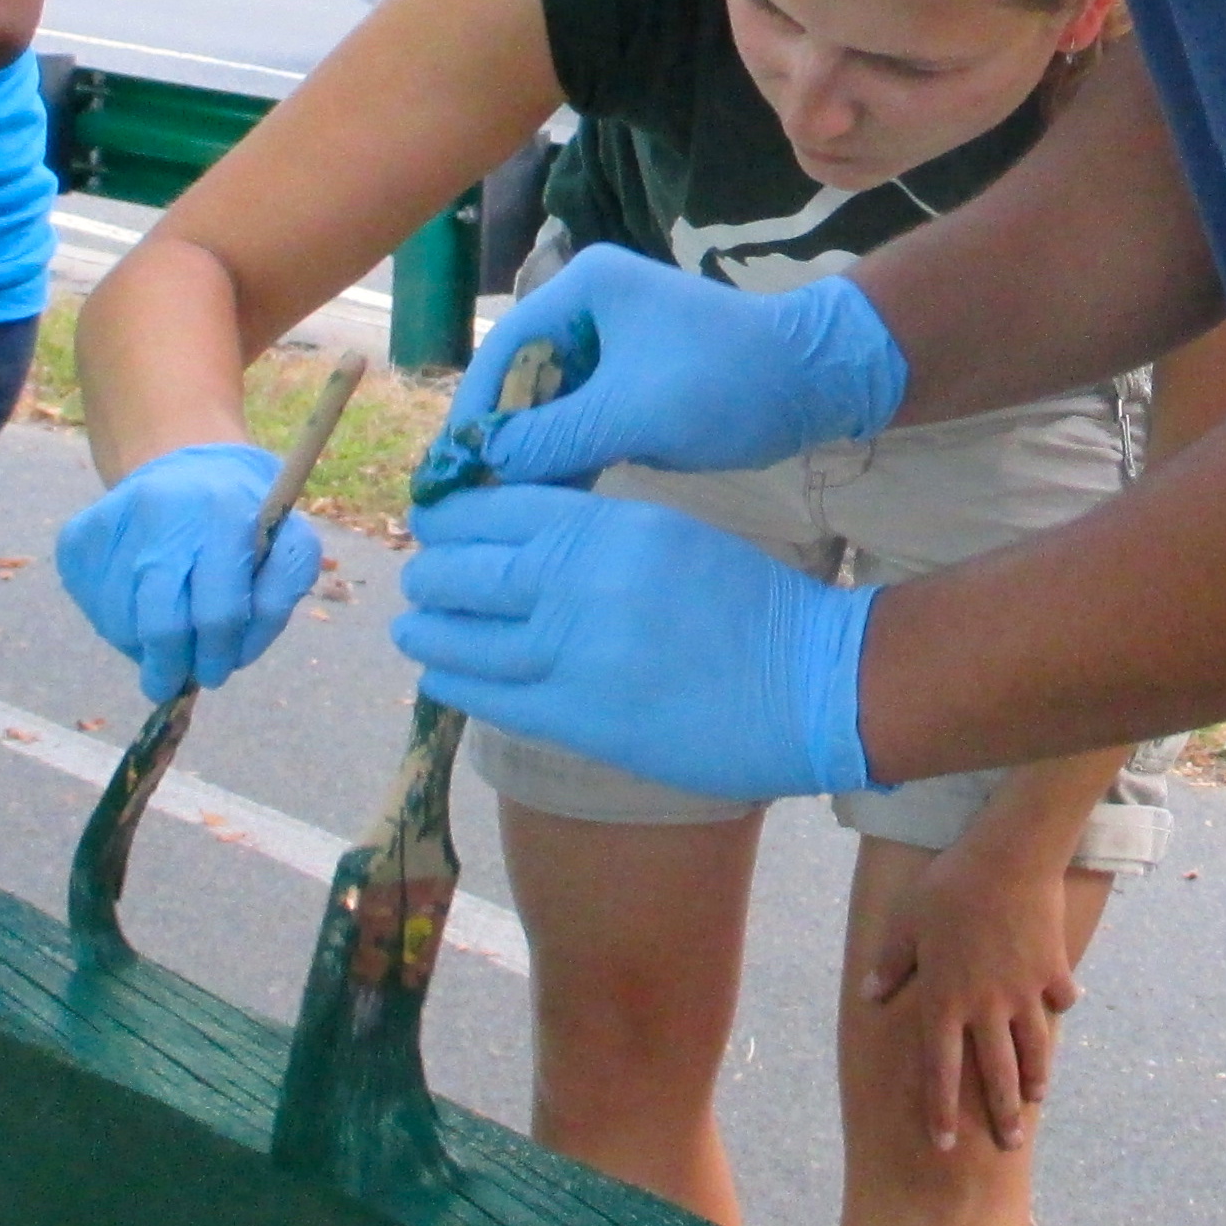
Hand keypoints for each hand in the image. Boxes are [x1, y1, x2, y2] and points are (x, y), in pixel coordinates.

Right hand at [58, 441, 325, 700]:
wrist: (188, 472)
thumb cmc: (244, 523)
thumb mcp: (288, 548)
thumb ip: (276, 601)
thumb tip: (236, 654)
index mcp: (224, 513)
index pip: (217, 611)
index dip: (216, 655)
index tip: (213, 676)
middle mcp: (162, 510)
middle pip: (160, 623)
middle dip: (170, 667)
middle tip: (171, 682)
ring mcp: (112, 522)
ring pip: (119, 621)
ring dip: (141, 646)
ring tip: (161, 636)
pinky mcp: (76, 537)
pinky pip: (91, 605)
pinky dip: (115, 623)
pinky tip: (136, 606)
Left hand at [394, 482, 877, 802]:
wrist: (812, 683)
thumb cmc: (752, 605)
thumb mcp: (669, 535)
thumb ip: (595, 535)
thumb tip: (520, 542)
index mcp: (609, 525)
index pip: (494, 506)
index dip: (450, 516)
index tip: (435, 523)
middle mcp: (580, 583)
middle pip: (464, 569)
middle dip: (431, 573)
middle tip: (420, 578)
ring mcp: (575, 654)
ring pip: (463, 635)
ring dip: (427, 629)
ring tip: (413, 626)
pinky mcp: (580, 718)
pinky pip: (490, 695)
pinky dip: (454, 680)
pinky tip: (440, 673)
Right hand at [447, 251, 904, 486]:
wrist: (818, 380)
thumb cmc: (729, 382)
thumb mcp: (633, 413)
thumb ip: (554, 437)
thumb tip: (483, 465)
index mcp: (584, 288)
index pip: (504, 350)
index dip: (474, 412)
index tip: (452, 470)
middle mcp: (589, 305)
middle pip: (521, 376)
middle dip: (501, 438)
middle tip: (470, 500)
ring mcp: (613, 341)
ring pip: (550, 402)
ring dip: (533, 453)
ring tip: (503, 511)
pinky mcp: (634, 377)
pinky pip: (583, 416)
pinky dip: (568, 454)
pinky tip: (551, 501)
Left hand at [858, 836, 1080, 1154]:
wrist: (1008, 858)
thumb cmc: (948, 887)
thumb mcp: (905, 924)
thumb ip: (889, 965)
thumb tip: (869, 996)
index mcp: (945, 1001)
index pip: (940, 1070)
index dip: (940, 1111)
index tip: (943, 1144)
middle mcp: (987, 1006)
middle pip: (997, 1075)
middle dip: (1004, 1115)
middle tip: (1010, 1145)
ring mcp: (1024, 991)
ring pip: (1034, 1048)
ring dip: (1036, 1077)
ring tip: (1037, 1099)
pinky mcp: (1052, 969)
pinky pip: (1059, 999)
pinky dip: (1060, 1010)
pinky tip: (1061, 1012)